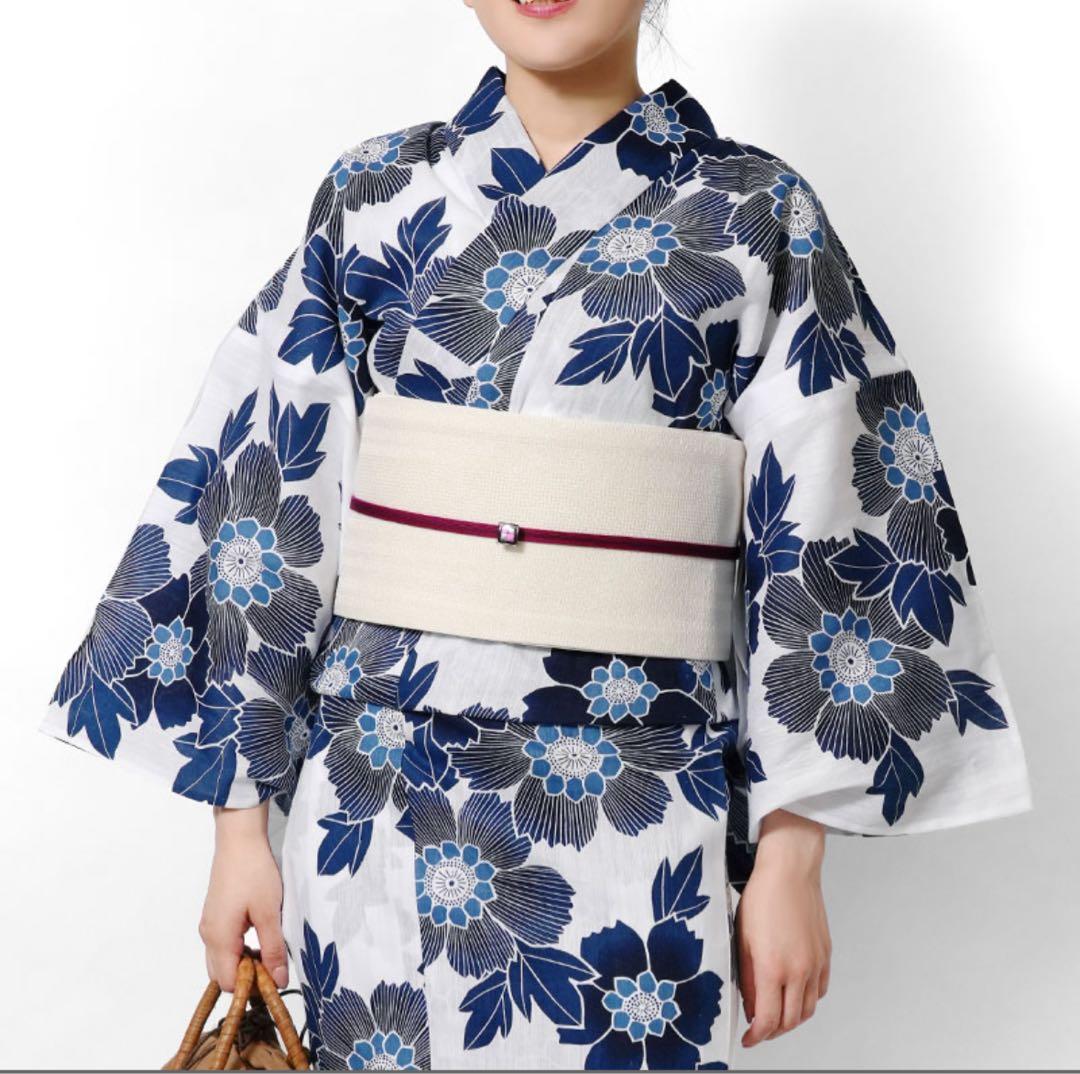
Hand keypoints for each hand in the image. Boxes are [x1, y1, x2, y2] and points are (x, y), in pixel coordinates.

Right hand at [199, 801, 288, 991]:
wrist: (239, 838)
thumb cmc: (254, 871)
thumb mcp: (269, 912)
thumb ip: (273, 949)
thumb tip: (279, 980)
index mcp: (219, 938)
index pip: (228, 983)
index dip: (251, 987)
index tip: (274, 977)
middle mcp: (208, 935)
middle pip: (221, 975)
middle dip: (246, 977)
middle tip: (273, 962)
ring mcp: (209, 924)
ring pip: (221, 960)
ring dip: (243, 962)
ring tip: (269, 946)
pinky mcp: (214, 914)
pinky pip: (222, 944)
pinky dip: (239, 949)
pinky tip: (259, 933)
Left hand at [735, 808, 830, 1047]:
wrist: (790, 870)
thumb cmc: (762, 896)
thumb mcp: (742, 937)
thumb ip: (746, 976)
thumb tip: (751, 1005)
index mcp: (772, 967)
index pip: (768, 1019)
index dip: (757, 1036)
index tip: (748, 1039)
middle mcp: (798, 971)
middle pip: (790, 1020)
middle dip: (773, 1031)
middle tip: (759, 1030)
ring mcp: (815, 963)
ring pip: (808, 1009)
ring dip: (792, 1019)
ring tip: (776, 1014)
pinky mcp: (825, 954)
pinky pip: (820, 990)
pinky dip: (807, 1001)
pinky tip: (794, 994)